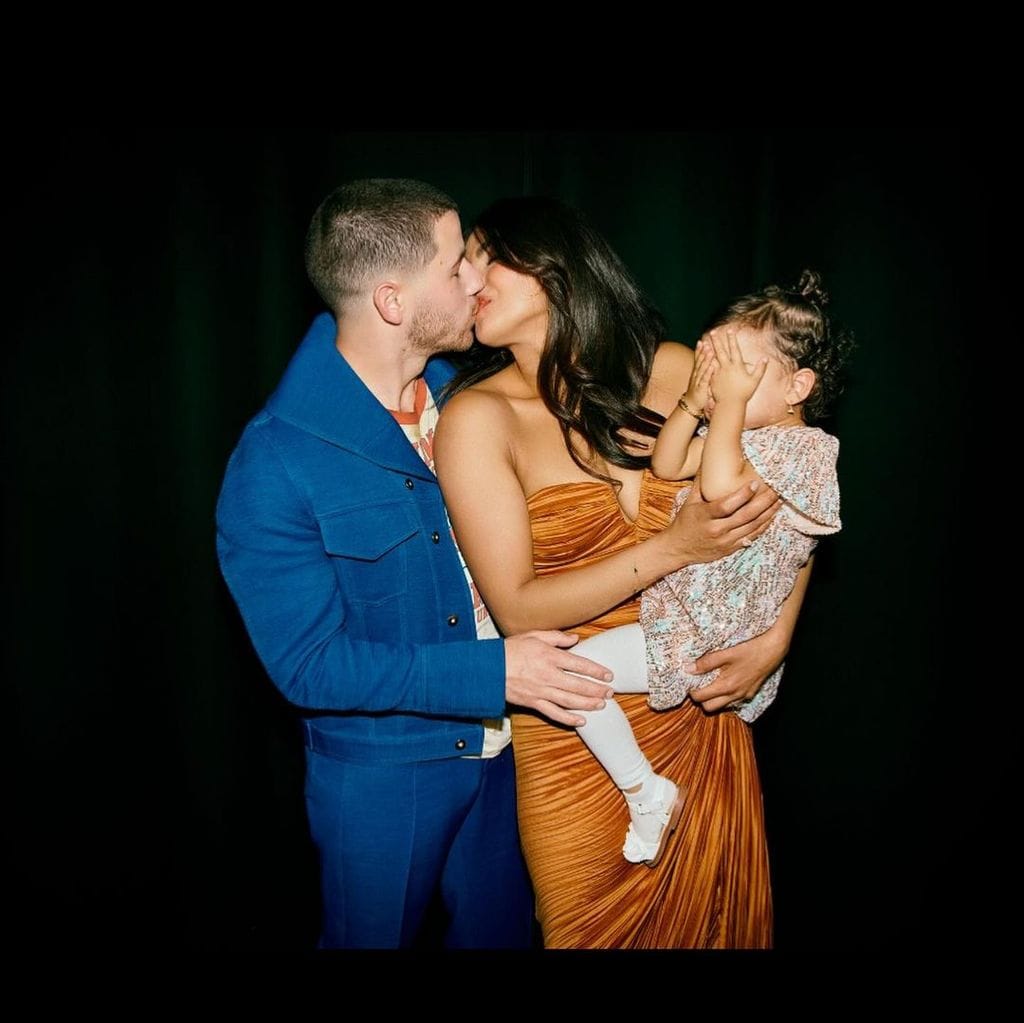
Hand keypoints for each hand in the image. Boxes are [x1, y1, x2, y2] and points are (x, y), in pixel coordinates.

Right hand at [504, 631, 614, 726]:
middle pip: (578, 684)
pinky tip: (581, 721)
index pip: (579, 664)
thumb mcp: (532, 635)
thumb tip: (575, 639)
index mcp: (548, 656)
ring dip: (588, 703)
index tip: (608, 675)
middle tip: (610, 692)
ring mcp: (540, 691)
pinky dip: (569, 719)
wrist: (486, 669)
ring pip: (569, 700)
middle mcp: (547, 675)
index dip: (596, 671)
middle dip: (596, 689)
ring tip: (601, 704)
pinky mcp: (532, 703)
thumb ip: (556, 637)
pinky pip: (554, 713)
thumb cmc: (509, 649)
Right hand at [662, 478, 780, 566]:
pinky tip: (772, 515)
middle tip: (776, 490)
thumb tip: (708, 459)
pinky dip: (764, 526)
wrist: (678, 548)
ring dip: (768, 513)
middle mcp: (716, 529)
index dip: (742, 495)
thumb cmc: (685, 522)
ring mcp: (725, 541)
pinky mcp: (731, 548)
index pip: (726, 505)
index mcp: (704, 516)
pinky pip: (752, 536)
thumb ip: (701, 482)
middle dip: (763, 502)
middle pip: (744, 516)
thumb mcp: (689, 501)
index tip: (755, 483)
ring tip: (779, 500)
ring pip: (752, 527)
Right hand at [680, 337, 716, 413]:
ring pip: (702, 368)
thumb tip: (709, 361)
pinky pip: (705, 379)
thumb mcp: (700, 379)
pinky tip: (712, 366)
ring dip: (706, 359)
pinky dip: (708, 372)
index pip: (697, 359)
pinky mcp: (701, 388)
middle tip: (706, 341)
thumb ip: (703, 370)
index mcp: (696, 372)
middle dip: (702, 351)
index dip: (698, 350)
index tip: (701, 340)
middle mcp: (696, 375)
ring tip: (710, 350)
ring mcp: (698, 381)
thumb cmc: (698, 391)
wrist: (691, 405)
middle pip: (699, 361)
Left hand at [688, 626, 787, 712]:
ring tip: (711, 683)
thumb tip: (688, 669)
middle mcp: (735, 695)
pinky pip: (734, 701)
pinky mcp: (751, 693)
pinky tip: (726, 682)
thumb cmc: (750, 649)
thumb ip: (706, 663)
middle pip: (709, 707)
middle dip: (701, 698)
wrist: (774, 649)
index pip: (701, 698)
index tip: (690, 681)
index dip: (692, 691)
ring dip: (714, 698)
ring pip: (722, 706)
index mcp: (726, 686)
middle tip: (699, 683)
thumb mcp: (726, 653)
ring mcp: (744, 695)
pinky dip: (726, 696)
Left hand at [708, 328, 766, 404]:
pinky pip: (709, 366)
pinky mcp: (713, 378)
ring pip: (713, 357)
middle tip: (713, 331)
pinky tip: (703, 354)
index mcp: (737, 366)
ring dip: (709, 348)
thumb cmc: (744, 393)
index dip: (732, 339)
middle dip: (717, 340)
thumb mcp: (755, 380)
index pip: (734, 349)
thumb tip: (766, 358)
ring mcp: (718, 372)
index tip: (730, 330)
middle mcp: (726, 367)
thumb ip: (760, 368)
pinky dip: (706, 359)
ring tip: (705, 340)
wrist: (730, 404)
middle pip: (721, 351)